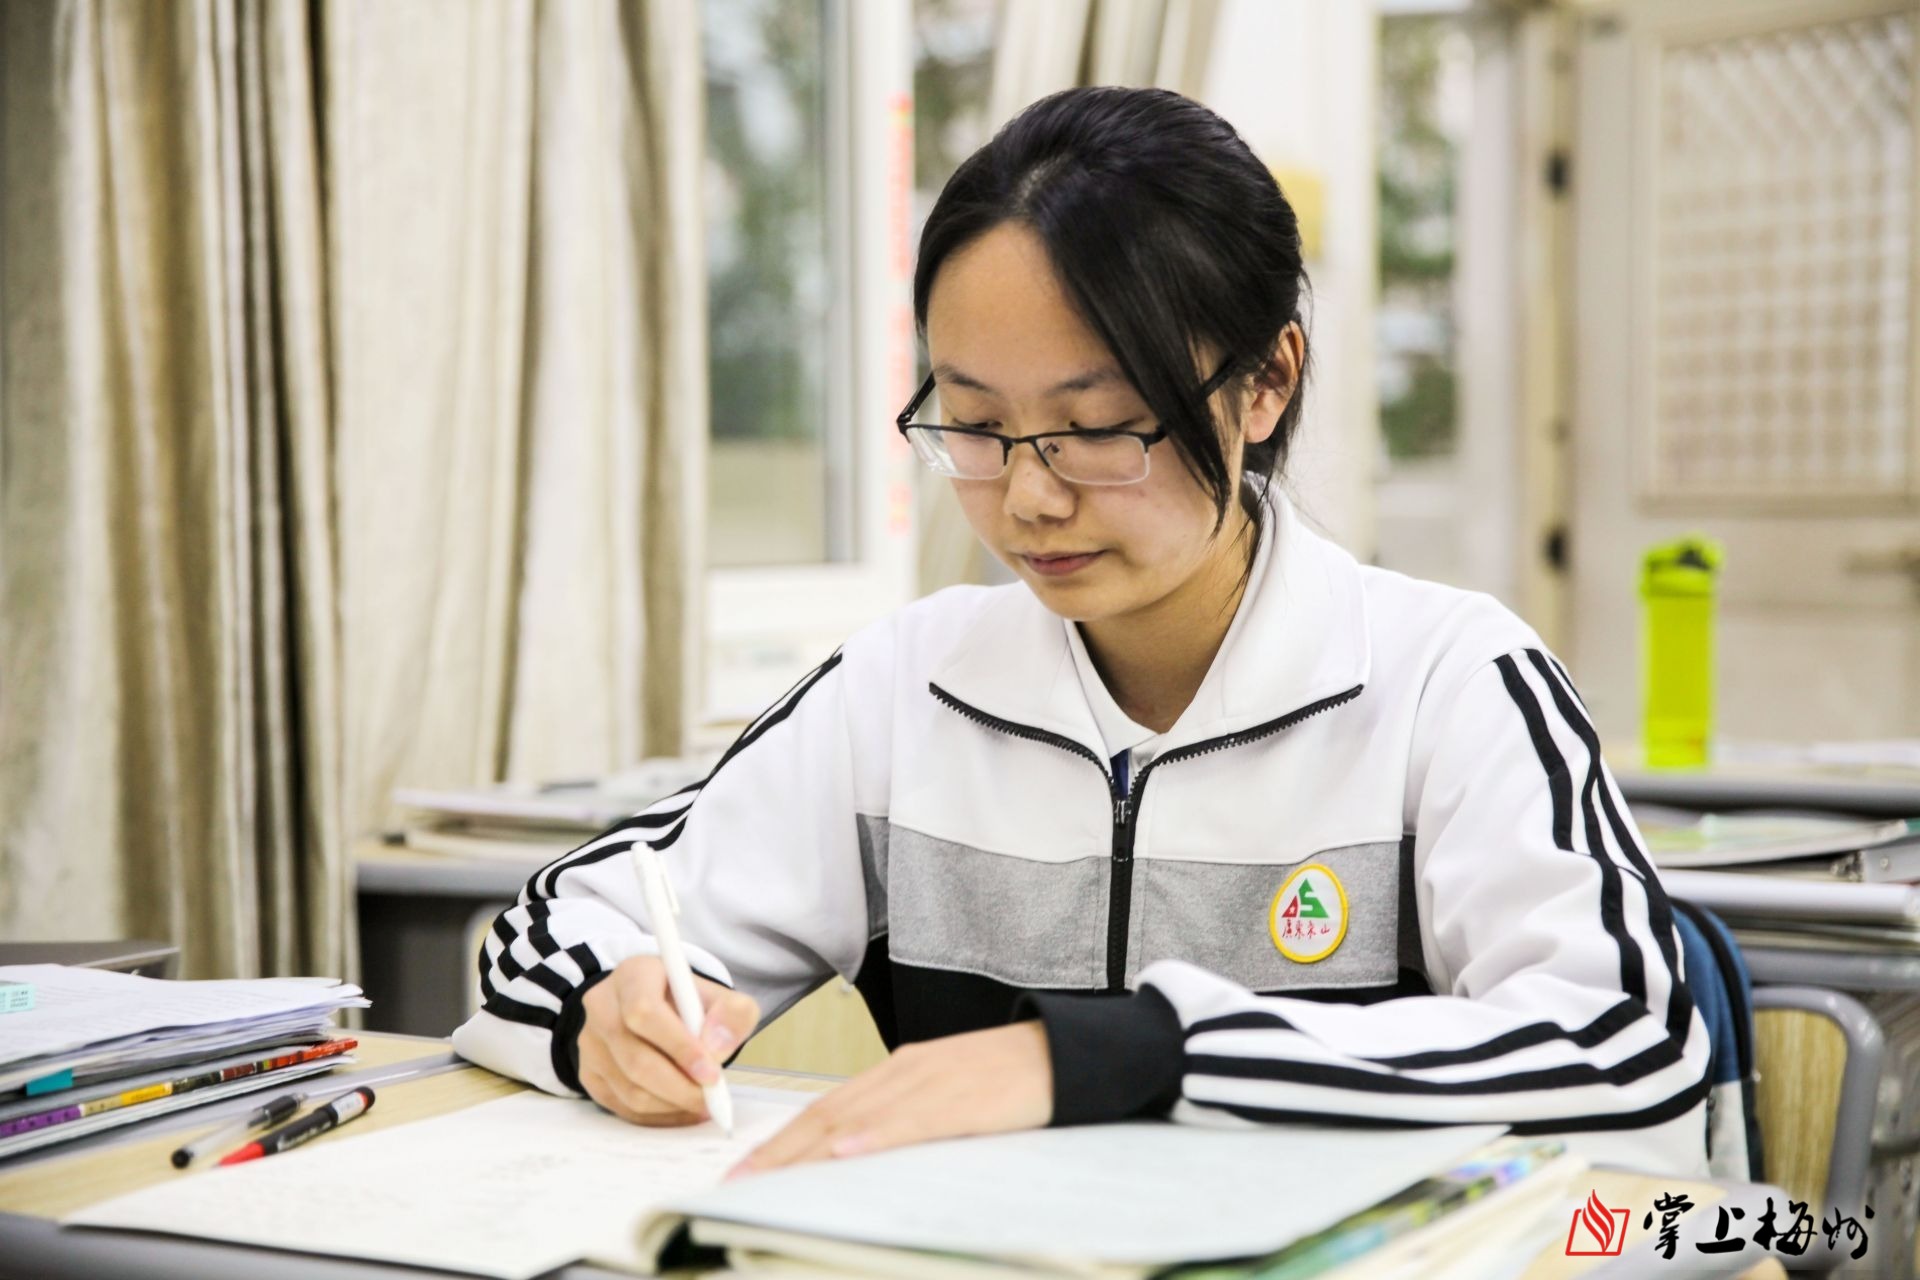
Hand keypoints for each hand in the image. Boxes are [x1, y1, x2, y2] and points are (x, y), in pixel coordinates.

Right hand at [577, 955, 759, 1125]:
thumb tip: (716, 1049)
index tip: (711, 1073)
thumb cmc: (685, 1002)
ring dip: (671, 1104)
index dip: (679, 1047)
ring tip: (701, 1104)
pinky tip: (682, 1110)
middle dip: (679, 1087)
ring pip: (628, 1089)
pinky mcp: (588, 1073)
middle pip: (635, 1059)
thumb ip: (732, 1014)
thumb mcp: (718, 995)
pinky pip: (622, 1107)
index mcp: (633, 974)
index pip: (645, 1012)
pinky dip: (657, 1116)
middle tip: (711, 1099)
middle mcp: (602, 1005)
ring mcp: (589, 1042)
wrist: (651, 1010)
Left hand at [731, 1021, 1052, 1175]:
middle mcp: (905, 1071)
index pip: (826, 1109)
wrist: (1063, 1053)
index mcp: (899, 1072)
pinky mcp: (964, 1098)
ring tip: (772, 1176)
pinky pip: (913, 1120)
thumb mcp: (946, 1096)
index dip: (783, 1140)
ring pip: (858, 1118)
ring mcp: (932, 1082)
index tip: (746, 1169)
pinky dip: (877, 1135)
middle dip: (780, 1151)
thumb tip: (858, 1159)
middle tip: (740, 1181)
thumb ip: (904, 1121)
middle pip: (828, 1114)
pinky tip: (849, 1152)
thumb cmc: (1007, 1081)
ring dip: (809, 1150)